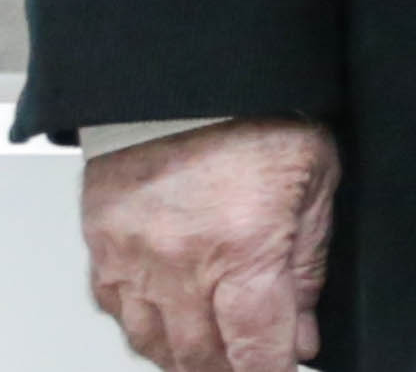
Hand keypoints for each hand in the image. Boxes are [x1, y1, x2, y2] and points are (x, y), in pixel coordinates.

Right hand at [82, 116, 338, 371]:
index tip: (281, 371)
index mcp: (244, 249)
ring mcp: (132, 261)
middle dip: (231, 370)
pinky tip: (170, 319)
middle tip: (252, 361)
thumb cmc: (256, 114)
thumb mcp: (315, 180)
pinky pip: (117, 312)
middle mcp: (181, 265)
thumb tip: (302, 335)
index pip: (257, 350)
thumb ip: (308, 266)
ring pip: (154, 345)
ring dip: (187, 357)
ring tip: (215, 351)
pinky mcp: (100, 248)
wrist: (181, 72)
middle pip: (201, 359)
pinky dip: (145, 327)